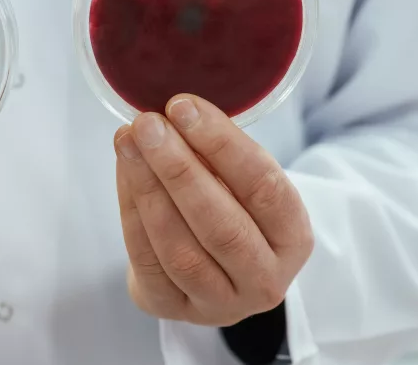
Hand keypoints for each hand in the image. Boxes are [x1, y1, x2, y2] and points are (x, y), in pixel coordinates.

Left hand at [114, 94, 312, 325]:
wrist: (208, 269)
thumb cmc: (229, 208)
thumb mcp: (239, 181)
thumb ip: (216, 154)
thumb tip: (172, 113)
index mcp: (293, 239)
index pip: (264, 188)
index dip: (222, 144)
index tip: (183, 106)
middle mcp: (264, 280)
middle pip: (220, 224)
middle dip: (178, 168)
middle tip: (147, 124)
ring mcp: (220, 304)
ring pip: (180, 249)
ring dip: (148, 189)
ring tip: (127, 142)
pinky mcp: (173, 310)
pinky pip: (147, 262)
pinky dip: (131, 212)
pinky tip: (124, 172)